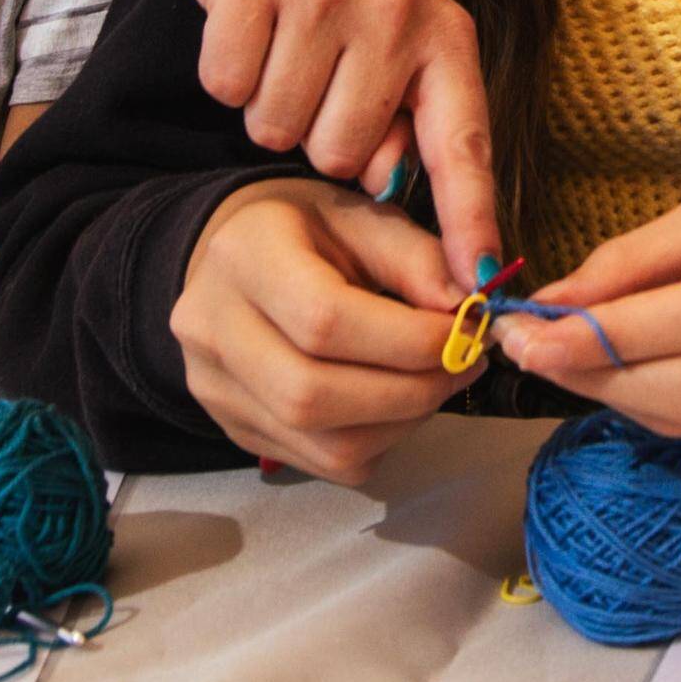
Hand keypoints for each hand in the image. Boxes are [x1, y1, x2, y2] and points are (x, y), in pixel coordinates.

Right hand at [171, 181, 470, 480]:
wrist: (236, 261)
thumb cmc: (308, 232)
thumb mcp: (364, 218)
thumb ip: (417, 260)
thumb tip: (468, 316)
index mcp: (243, 256)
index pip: (324, 320)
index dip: (409, 340)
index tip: (469, 333)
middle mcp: (211, 328)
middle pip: (314, 394)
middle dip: (411, 390)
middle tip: (464, 365)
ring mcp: (214, 389)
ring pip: (323, 444)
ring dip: (402, 423)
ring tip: (436, 382)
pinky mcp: (235, 430)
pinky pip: (323, 463)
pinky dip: (378, 442)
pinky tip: (395, 403)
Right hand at [185, 0, 500, 281]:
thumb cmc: (342, 6)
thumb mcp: (398, 59)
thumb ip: (409, 130)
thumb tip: (387, 185)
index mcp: (446, 38)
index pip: (463, 143)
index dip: (470, 217)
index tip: (479, 280)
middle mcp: (396, 8)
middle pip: (342, 155)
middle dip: (318, 136)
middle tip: (319, 78)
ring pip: (279, 127)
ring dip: (271, 107)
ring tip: (286, 53)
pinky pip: (227, 86)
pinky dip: (228, 75)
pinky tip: (250, 34)